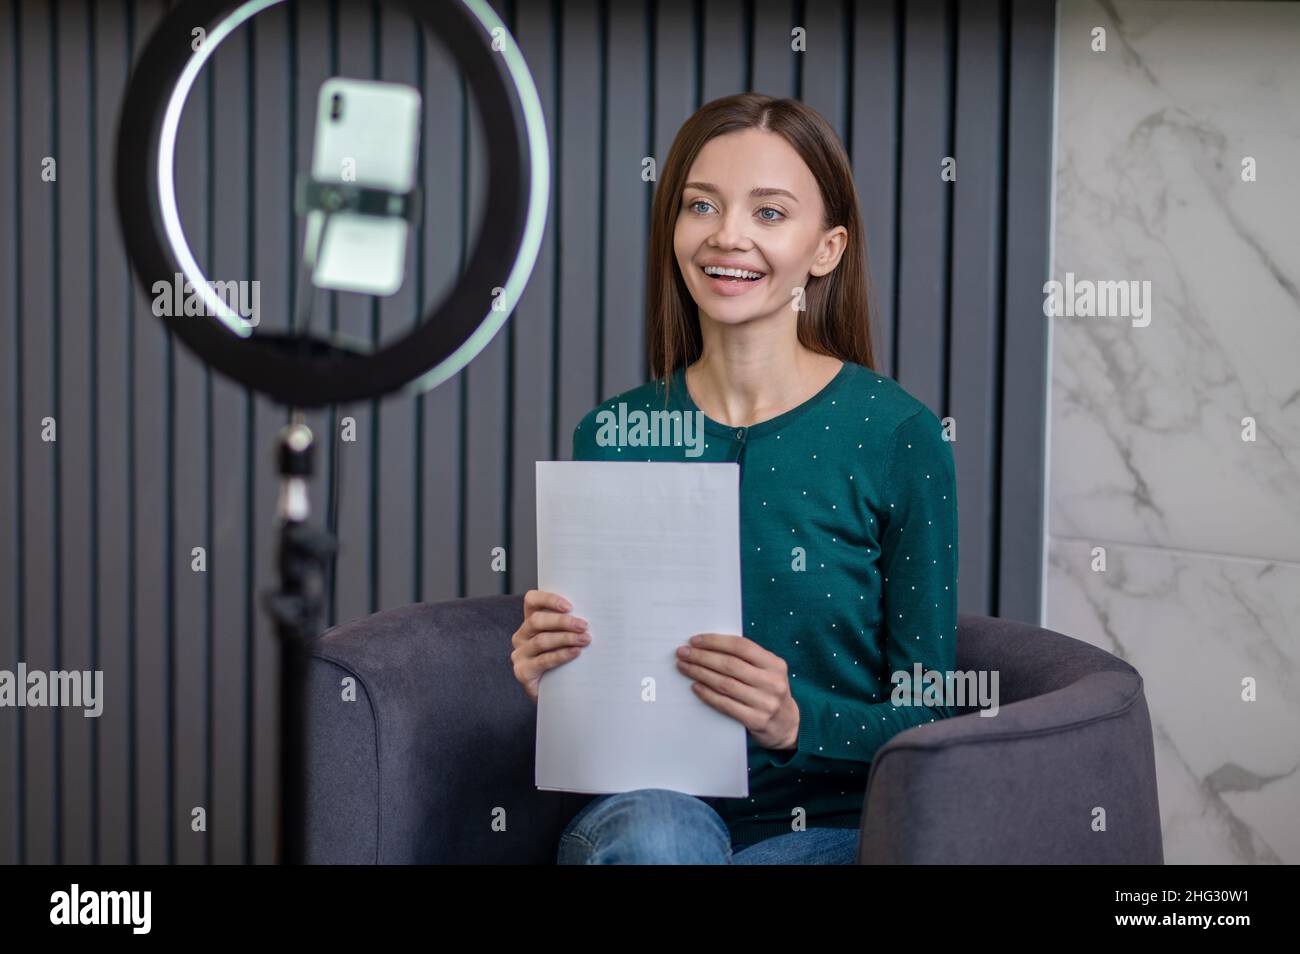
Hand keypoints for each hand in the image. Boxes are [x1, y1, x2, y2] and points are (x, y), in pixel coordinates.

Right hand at [511, 589, 591, 703]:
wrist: (556, 696)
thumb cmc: (564, 663)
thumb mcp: (565, 641)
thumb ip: (571, 627)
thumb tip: (596, 614)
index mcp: (530, 622)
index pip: (532, 600)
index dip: (549, 599)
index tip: (570, 606)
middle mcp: (521, 636)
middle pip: (537, 620)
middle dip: (563, 621)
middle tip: (584, 626)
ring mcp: (519, 654)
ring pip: (542, 640)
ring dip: (566, 638)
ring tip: (586, 640)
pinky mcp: (522, 672)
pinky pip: (543, 660)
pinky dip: (561, 655)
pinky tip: (576, 653)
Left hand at [675, 633, 799, 751]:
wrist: (787, 725)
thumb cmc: (769, 691)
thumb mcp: (768, 671)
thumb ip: (747, 658)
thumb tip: (709, 645)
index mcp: (775, 664)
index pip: (741, 646)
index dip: (715, 642)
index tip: (695, 640)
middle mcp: (772, 682)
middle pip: (730, 665)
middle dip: (702, 657)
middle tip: (683, 653)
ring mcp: (765, 702)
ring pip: (724, 684)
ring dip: (700, 673)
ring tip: (684, 667)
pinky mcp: (756, 720)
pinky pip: (725, 704)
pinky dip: (707, 694)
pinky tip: (695, 686)